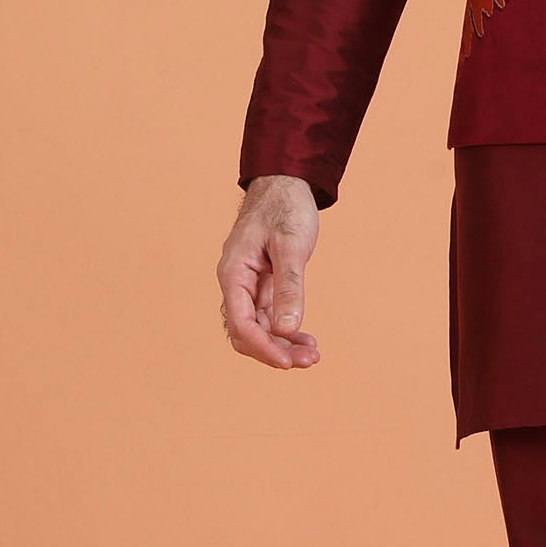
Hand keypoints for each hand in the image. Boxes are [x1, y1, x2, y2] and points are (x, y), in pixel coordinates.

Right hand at [217, 176, 321, 369]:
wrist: (285, 184)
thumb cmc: (284, 208)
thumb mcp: (291, 246)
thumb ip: (288, 287)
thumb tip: (286, 329)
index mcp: (233, 273)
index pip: (241, 323)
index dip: (264, 347)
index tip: (288, 362)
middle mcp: (236, 283)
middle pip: (246, 332)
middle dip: (274, 351)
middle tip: (309, 360)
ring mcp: (248, 285)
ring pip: (259, 328)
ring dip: (282, 344)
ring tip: (312, 354)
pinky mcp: (262, 284)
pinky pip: (268, 316)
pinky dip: (285, 330)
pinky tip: (304, 339)